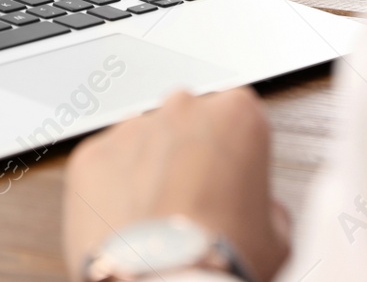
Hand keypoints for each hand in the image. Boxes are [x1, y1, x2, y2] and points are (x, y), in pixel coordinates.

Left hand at [63, 88, 290, 281]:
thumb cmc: (224, 257)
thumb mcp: (276, 234)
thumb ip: (267, 202)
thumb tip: (260, 210)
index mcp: (236, 114)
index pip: (236, 117)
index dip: (234, 155)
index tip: (230, 182)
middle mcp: (181, 108)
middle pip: (186, 122)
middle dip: (188, 155)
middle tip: (193, 203)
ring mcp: (131, 128)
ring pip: (141, 142)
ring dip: (147, 170)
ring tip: (157, 220)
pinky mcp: (90, 155)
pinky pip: (103, 166)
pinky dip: (110, 190)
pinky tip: (127, 224)